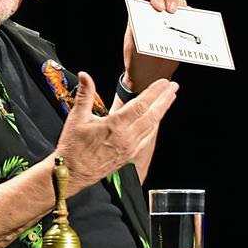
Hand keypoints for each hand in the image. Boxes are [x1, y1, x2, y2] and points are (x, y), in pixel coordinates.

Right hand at [55, 71, 177, 192]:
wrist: (72, 173)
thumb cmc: (73, 147)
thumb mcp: (76, 118)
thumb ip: (84, 94)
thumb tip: (84, 75)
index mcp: (115, 126)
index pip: (141, 105)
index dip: (154, 92)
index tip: (164, 82)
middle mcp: (126, 137)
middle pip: (152, 114)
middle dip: (165, 99)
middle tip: (174, 86)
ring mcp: (130, 147)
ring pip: (151, 126)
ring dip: (162, 111)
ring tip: (169, 99)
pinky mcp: (129, 155)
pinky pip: (147, 138)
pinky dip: (154, 126)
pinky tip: (156, 120)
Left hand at [123, 0, 186, 92]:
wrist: (148, 74)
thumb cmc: (137, 59)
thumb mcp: (134, 46)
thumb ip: (142, 32)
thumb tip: (155, 22)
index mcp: (138, 10)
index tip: (159, 7)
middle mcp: (154, 8)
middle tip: (172, 11)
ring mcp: (168, 16)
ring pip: (179, 0)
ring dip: (182, 7)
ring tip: (180, 20)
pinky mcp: (179, 26)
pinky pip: (188, 16)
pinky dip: (191, 18)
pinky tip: (191, 27)